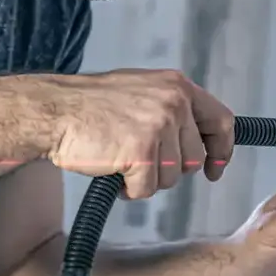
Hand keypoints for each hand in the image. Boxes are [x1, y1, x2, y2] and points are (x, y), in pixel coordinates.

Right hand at [46, 69, 234, 198]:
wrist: (53, 111)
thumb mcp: (142, 91)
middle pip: (194, 158)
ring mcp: (158, 127)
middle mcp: (174, 103)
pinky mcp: (140, 152)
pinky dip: (130, 190)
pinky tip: (112, 172)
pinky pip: (147, 189)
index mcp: (178, 86)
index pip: (221, 121)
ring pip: (172, 177)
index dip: (221, 150)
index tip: (214, 169)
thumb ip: (172, 108)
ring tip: (121, 160)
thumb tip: (197, 138)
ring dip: (147, 178)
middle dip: (170, 168)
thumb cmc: (91, 105)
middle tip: (140, 160)